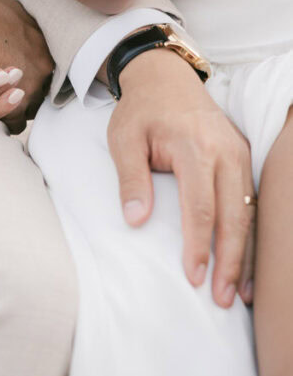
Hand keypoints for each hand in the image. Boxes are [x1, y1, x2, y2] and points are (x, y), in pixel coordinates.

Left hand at [107, 48, 255, 308]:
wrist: (165, 76)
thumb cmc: (140, 111)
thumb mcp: (123, 138)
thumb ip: (130, 178)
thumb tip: (135, 221)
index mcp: (194, 146)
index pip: (200, 206)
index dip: (199, 245)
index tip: (194, 278)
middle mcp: (224, 151)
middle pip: (233, 215)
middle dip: (229, 260)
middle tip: (221, 299)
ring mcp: (239, 153)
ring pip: (248, 212)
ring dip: (245, 254)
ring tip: (238, 293)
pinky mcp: (243, 157)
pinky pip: (251, 201)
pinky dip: (250, 234)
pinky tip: (246, 262)